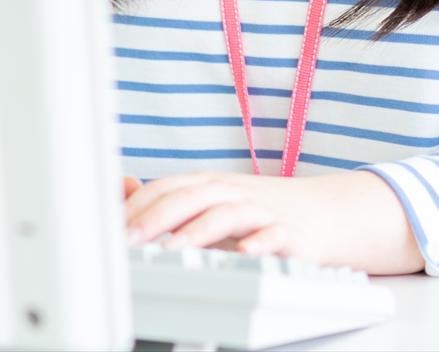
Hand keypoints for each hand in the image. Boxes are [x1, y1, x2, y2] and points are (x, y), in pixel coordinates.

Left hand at [123, 170, 425, 274]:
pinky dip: (260, 242)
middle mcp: (235, 193)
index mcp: (212, 185)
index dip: (140, 205)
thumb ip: (168, 202)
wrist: (327, 214)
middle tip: (130, 240)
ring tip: (175, 249)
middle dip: (158, 217)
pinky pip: (276, 235)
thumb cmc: (259, 213)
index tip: (111, 228)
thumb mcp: (212, 203)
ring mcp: (263, 212)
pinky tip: (245, 254)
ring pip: (229, 213)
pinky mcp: (292, 235)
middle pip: (194, 195)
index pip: (170, 186)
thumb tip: (120, 192)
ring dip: (199, 230)